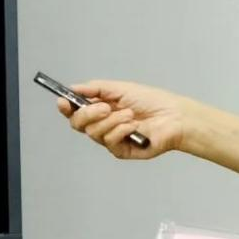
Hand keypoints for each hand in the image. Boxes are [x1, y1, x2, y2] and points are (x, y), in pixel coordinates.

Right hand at [57, 80, 195, 159]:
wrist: (175, 116)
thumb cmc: (153, 101)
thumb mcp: (121, 88)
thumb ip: (96, 89)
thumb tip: (73, 89)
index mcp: (102, 109)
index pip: (76, 111)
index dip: (66, 107)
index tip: (63, 101)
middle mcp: (104, 124)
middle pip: (78, 124)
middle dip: (88, 114)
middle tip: (105, 107)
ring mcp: (112, 139)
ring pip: (93, 132)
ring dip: (112, 120)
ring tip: (130, 114)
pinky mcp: (121, 150)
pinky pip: (109, 141)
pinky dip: (121, 130)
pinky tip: (134, 125)